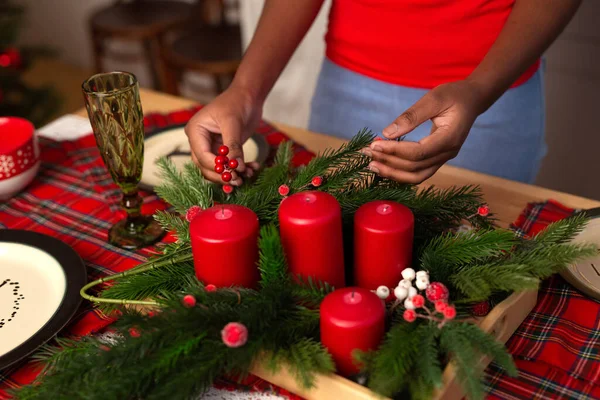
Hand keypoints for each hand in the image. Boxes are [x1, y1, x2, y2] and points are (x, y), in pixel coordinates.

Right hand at [185, 84, 262, 184]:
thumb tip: (236, 167)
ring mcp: (211, 146)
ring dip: (232, 174)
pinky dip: (239, 169)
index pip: (201, 155)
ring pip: (217, 169)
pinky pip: (228, 165)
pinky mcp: (223, 150)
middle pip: (206, 166)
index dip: (216, 167)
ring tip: (248, 174)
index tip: (232, 173)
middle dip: (222, 175)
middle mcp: (199, 140)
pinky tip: (252, 168)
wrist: (248, 96)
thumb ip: (233, 146)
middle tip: (239, 180)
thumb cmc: (237, 103)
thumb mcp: (233, 123)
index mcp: (195, 131)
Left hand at [366, 80, 485, 183]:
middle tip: (367, 154)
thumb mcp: (433, 98)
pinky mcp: (437, 159)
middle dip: (389, 162)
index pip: (418, 153)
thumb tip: (387, 133)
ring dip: (393, 173)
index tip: (374, 145)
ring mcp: (443, 159)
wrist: (472, 100)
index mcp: (449, 138)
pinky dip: (400, 173)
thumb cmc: (454, 95)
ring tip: (372, 165)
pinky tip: (385, 166)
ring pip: (416, 176)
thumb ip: (411, 116)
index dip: (394, 151)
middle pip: (415, 168)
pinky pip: (418, 173)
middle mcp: (448, 153)